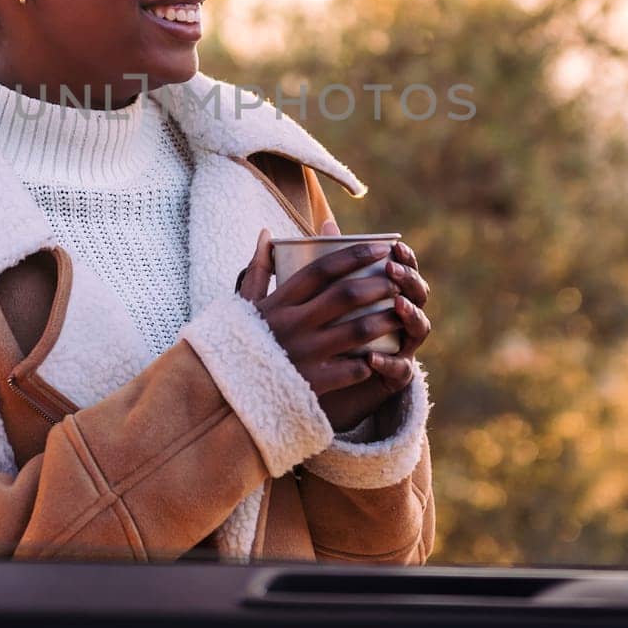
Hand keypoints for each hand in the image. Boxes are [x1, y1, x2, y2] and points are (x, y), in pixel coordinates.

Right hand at [233, 218, 430, 422]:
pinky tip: (383, 354)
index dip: (354, 256)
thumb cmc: (239, 343)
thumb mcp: (244, 305)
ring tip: (402, 312)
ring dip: (385, 319)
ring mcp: (305, 354)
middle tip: (397, 280)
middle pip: (346, 296)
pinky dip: (371, 360)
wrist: (225, 395)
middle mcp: (293, 324)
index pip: (322, 270)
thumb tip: (266, 233)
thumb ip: (258, 269)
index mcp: (279, 302)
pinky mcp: (313, 383)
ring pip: (358, 331)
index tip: (380, 248)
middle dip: (377, 285)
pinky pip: (353, 369)